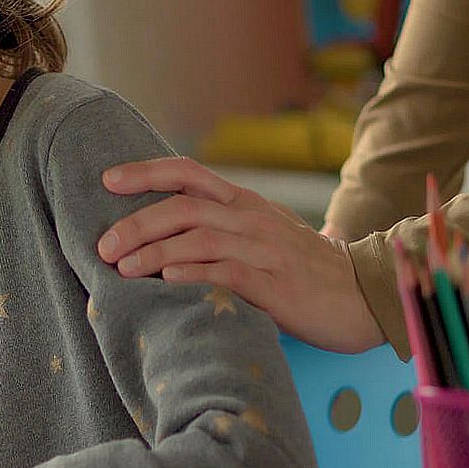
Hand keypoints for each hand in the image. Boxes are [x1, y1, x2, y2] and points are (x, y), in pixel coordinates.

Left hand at [97, 157, 383, 352]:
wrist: (365, 295)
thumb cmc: (306, 270)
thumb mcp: (264, 236)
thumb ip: (224, 228)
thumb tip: (169, 234)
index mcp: (244, 203)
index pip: (188, 173)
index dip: (146, 172)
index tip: (107, 180)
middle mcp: (250, 218)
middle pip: (184, 206)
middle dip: (138, 222)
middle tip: (103, 245)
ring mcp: (264, 248)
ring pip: (199, 237)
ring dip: (155, 250)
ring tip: (122, 267)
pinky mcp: (275, 282)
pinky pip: (228, 270)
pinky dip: (193, 272)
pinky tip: (166, 279)